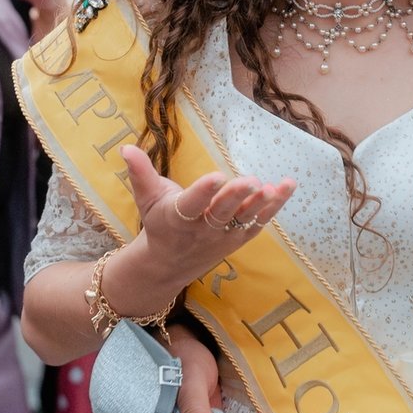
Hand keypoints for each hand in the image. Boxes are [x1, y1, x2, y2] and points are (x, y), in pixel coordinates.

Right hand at [122, 145, 293, 288]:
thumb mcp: (146, 199)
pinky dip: (274, 207)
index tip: (217, 176)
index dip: (204, 192)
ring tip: (275, 187)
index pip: (191, 204)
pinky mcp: (238, 239)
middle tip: (250, 181)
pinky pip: (258, 223)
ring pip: (244, 220)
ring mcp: (223, 236)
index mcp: (177, 218)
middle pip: (221, 214)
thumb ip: (140, 173)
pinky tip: (287, 186)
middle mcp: (202, 230)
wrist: (168, 265)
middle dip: (236, 198)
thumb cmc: (158, 224)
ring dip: (261, 204)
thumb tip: (126, 147)